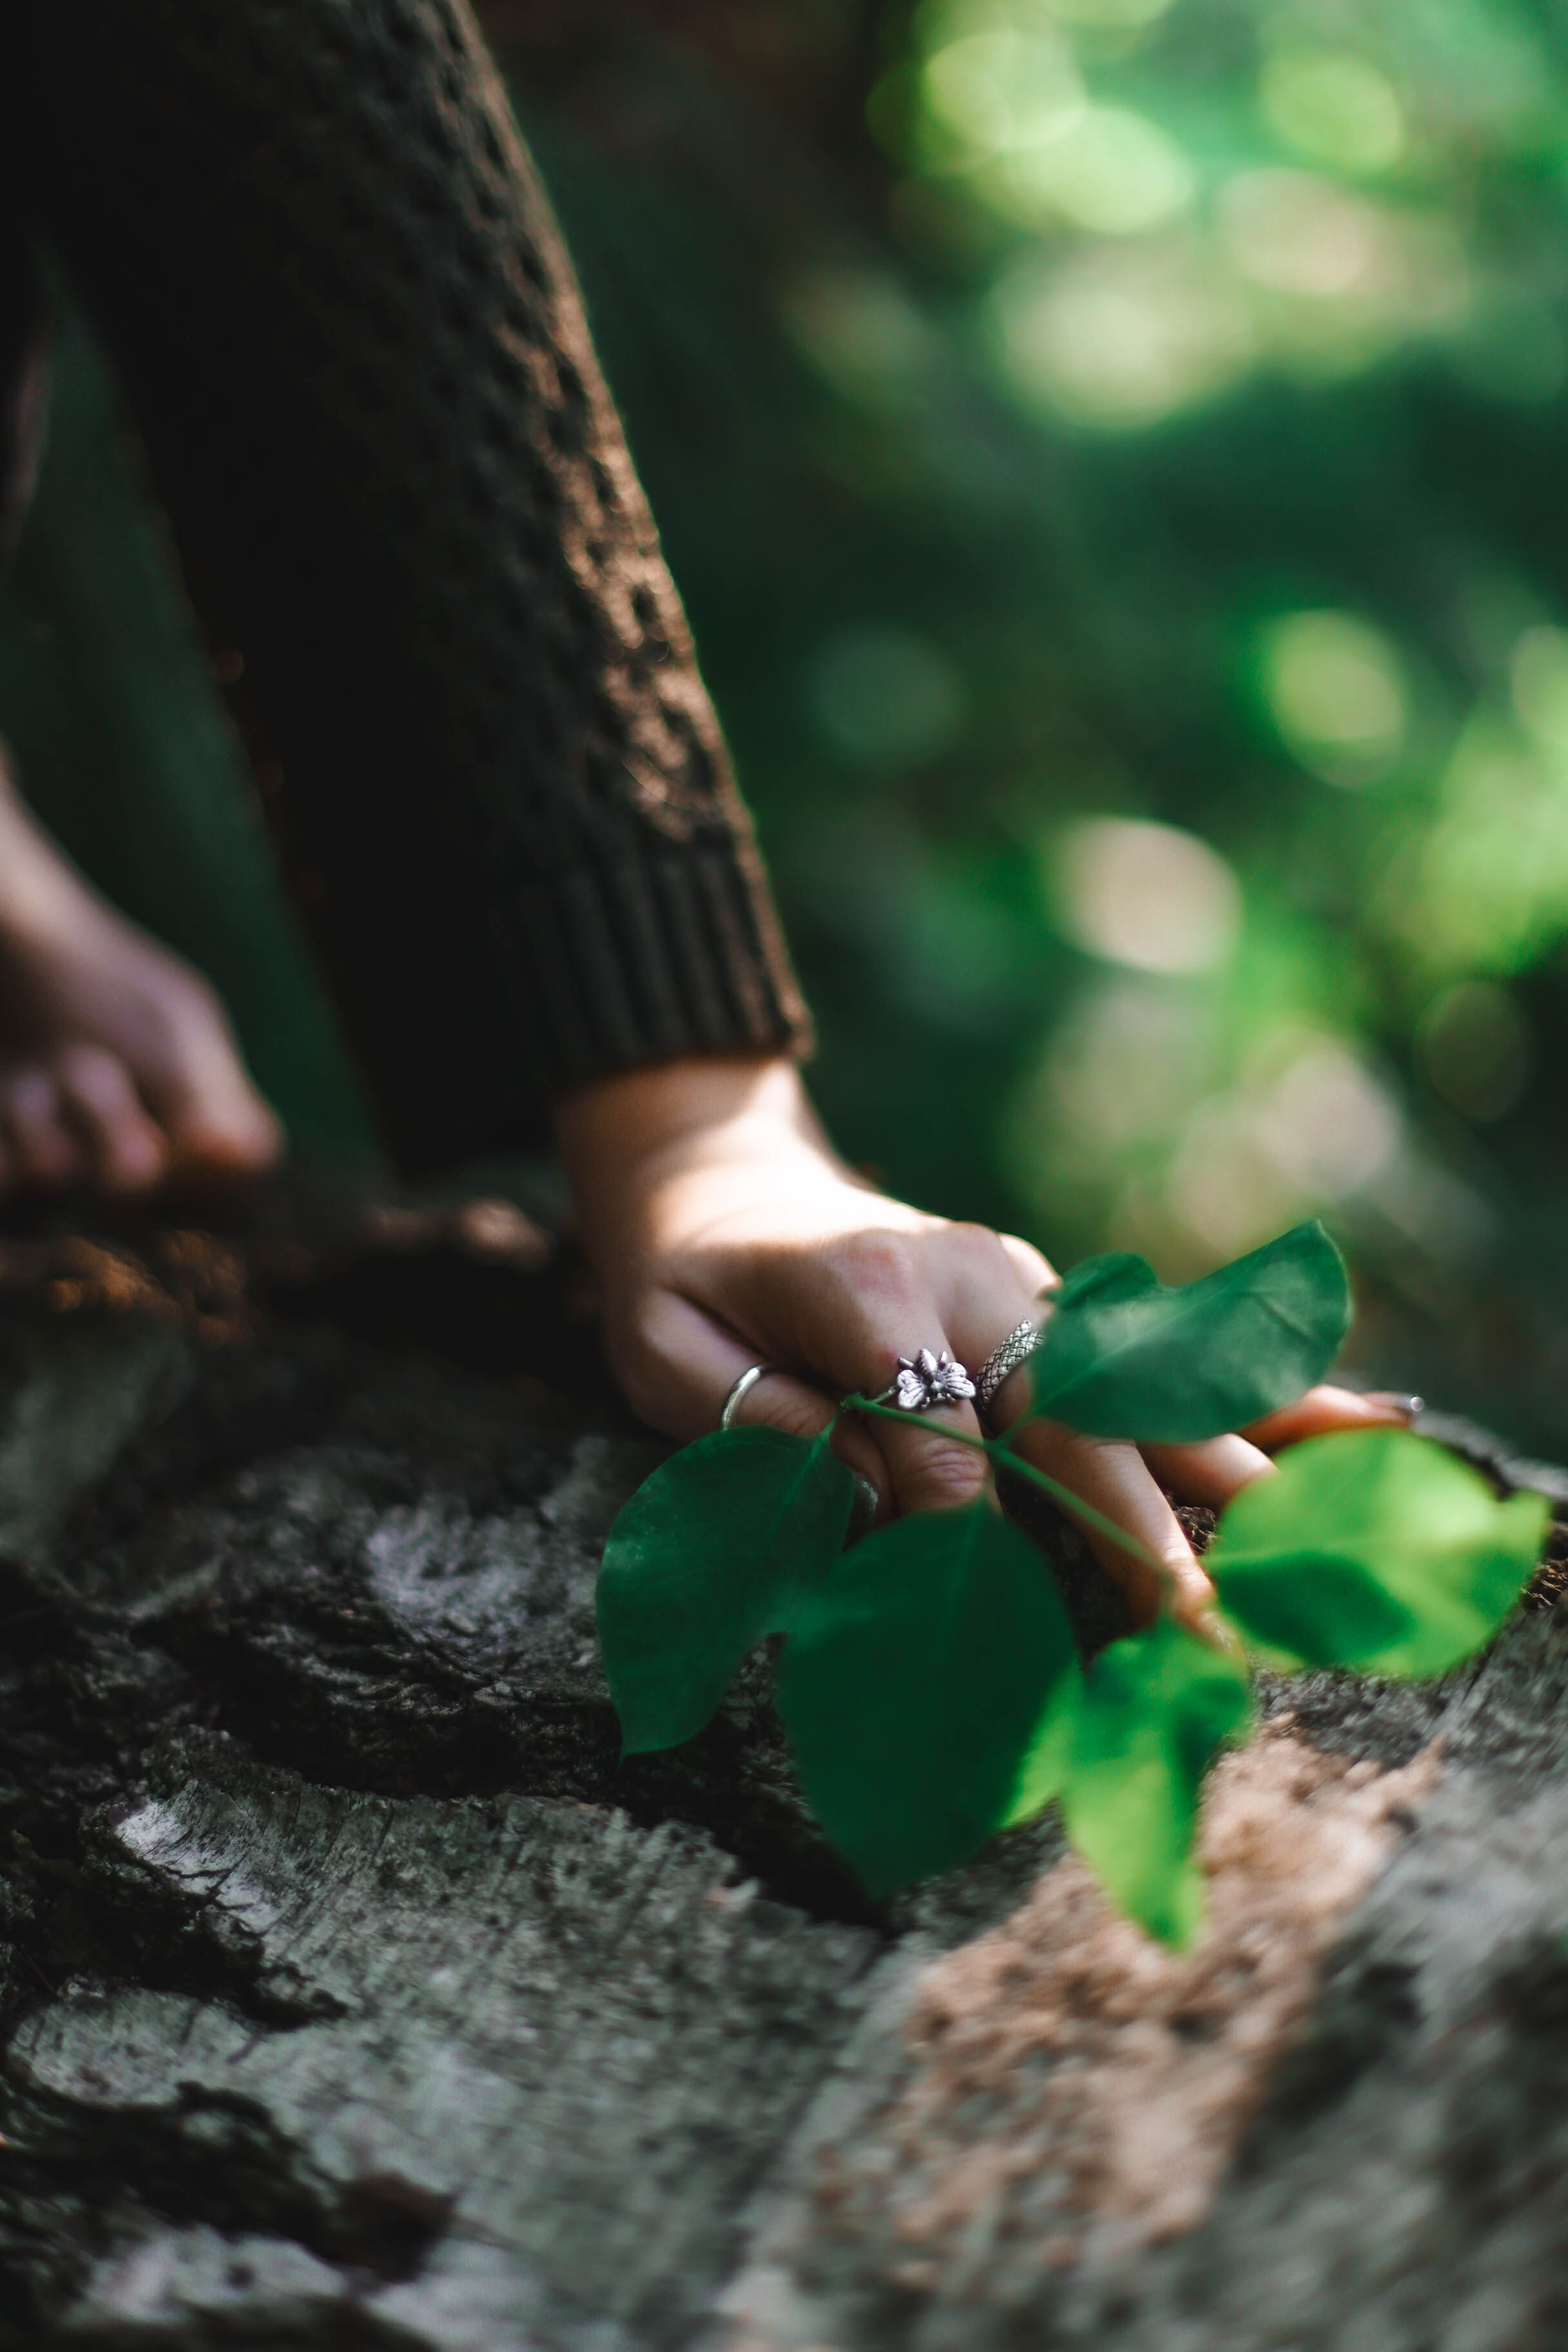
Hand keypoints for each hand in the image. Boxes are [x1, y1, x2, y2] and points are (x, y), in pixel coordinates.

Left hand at [555, 1053, 1413, 1628]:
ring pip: (1145, 1388)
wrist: (722, 1177)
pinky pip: (1168, 1355)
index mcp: (866, 1285)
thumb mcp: (665, 1346)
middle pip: (1070, 1416)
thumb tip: (864, 1491)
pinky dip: (1264, 1396)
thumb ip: (755, 1415)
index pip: (933, 1429)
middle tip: (1197, 1630)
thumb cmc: (681, 1282)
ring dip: (1230, 1478)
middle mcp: (971, 1280)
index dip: (955, 1528)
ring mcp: (1029, 1287)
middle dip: (1136, 1528)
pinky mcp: (1057, 1303)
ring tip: (1313, 1549)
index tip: (980, 1624)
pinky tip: (1369, 1428)